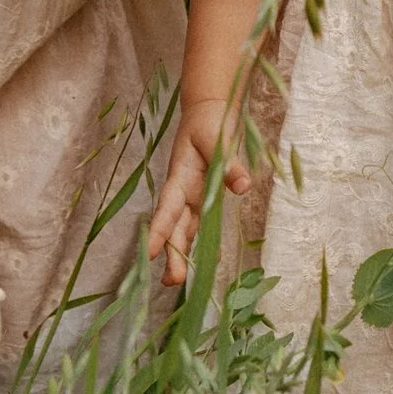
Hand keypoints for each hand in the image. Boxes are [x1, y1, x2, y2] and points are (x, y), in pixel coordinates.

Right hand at [147, 99, 250, 286]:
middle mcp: (182, 190)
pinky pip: (199, 224)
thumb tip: (242, 186)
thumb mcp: (218, 137)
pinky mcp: (202, 197)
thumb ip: (229, 163)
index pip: (168, 207)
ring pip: (183, 229)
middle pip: (174, 226)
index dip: (159, 230)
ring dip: (180, 254)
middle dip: (171, 253)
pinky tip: (204, 260)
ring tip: (175, 282)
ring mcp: (191, 196)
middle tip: (170, 282)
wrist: (208, 111)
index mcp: (180, 176)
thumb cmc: (209, 121)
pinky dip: (199, 242)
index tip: (149, 252)